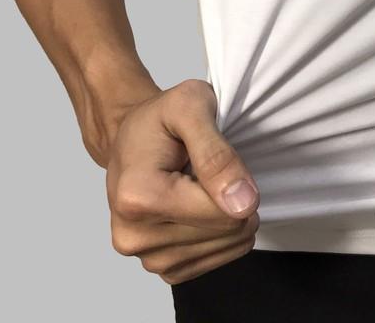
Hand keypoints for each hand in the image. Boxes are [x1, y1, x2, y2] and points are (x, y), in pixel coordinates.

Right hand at [105, 79, 260, 284]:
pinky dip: (220, 232)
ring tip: (200, 185)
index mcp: (138, 196)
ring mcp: (146, 256)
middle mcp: (134, 235)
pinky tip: (201, 206)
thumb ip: (217, 154)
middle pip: (227, 231)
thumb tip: (243, 204)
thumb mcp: (190, 107)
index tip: (217, 156)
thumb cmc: (159, 118)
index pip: (224, 212)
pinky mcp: (161, 267)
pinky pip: (215, 260)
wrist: (131, 137)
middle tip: (206, 169)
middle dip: (233, 198)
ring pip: (226, 247)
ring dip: (227, 213)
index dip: (237, 180)